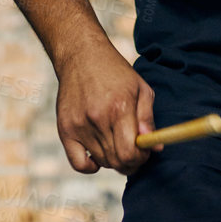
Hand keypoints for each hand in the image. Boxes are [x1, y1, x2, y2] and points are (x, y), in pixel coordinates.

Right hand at [53, 40, 157, 174]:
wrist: (81, 55)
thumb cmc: (115, 71)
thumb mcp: (140, 88)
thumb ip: (148, 119)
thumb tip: (156, 147)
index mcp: (120, 108)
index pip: (130, 153)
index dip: (141, 158)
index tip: (144, 152)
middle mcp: (98, 118)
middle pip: (117, 161)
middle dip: (131, 163)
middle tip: (134, 152)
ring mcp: (79, 125)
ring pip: (102, 162)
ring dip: (113, 160)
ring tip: (117, 144)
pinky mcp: (65, 128)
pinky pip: (78, 164)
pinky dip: (90, 166)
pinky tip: (97, 156)